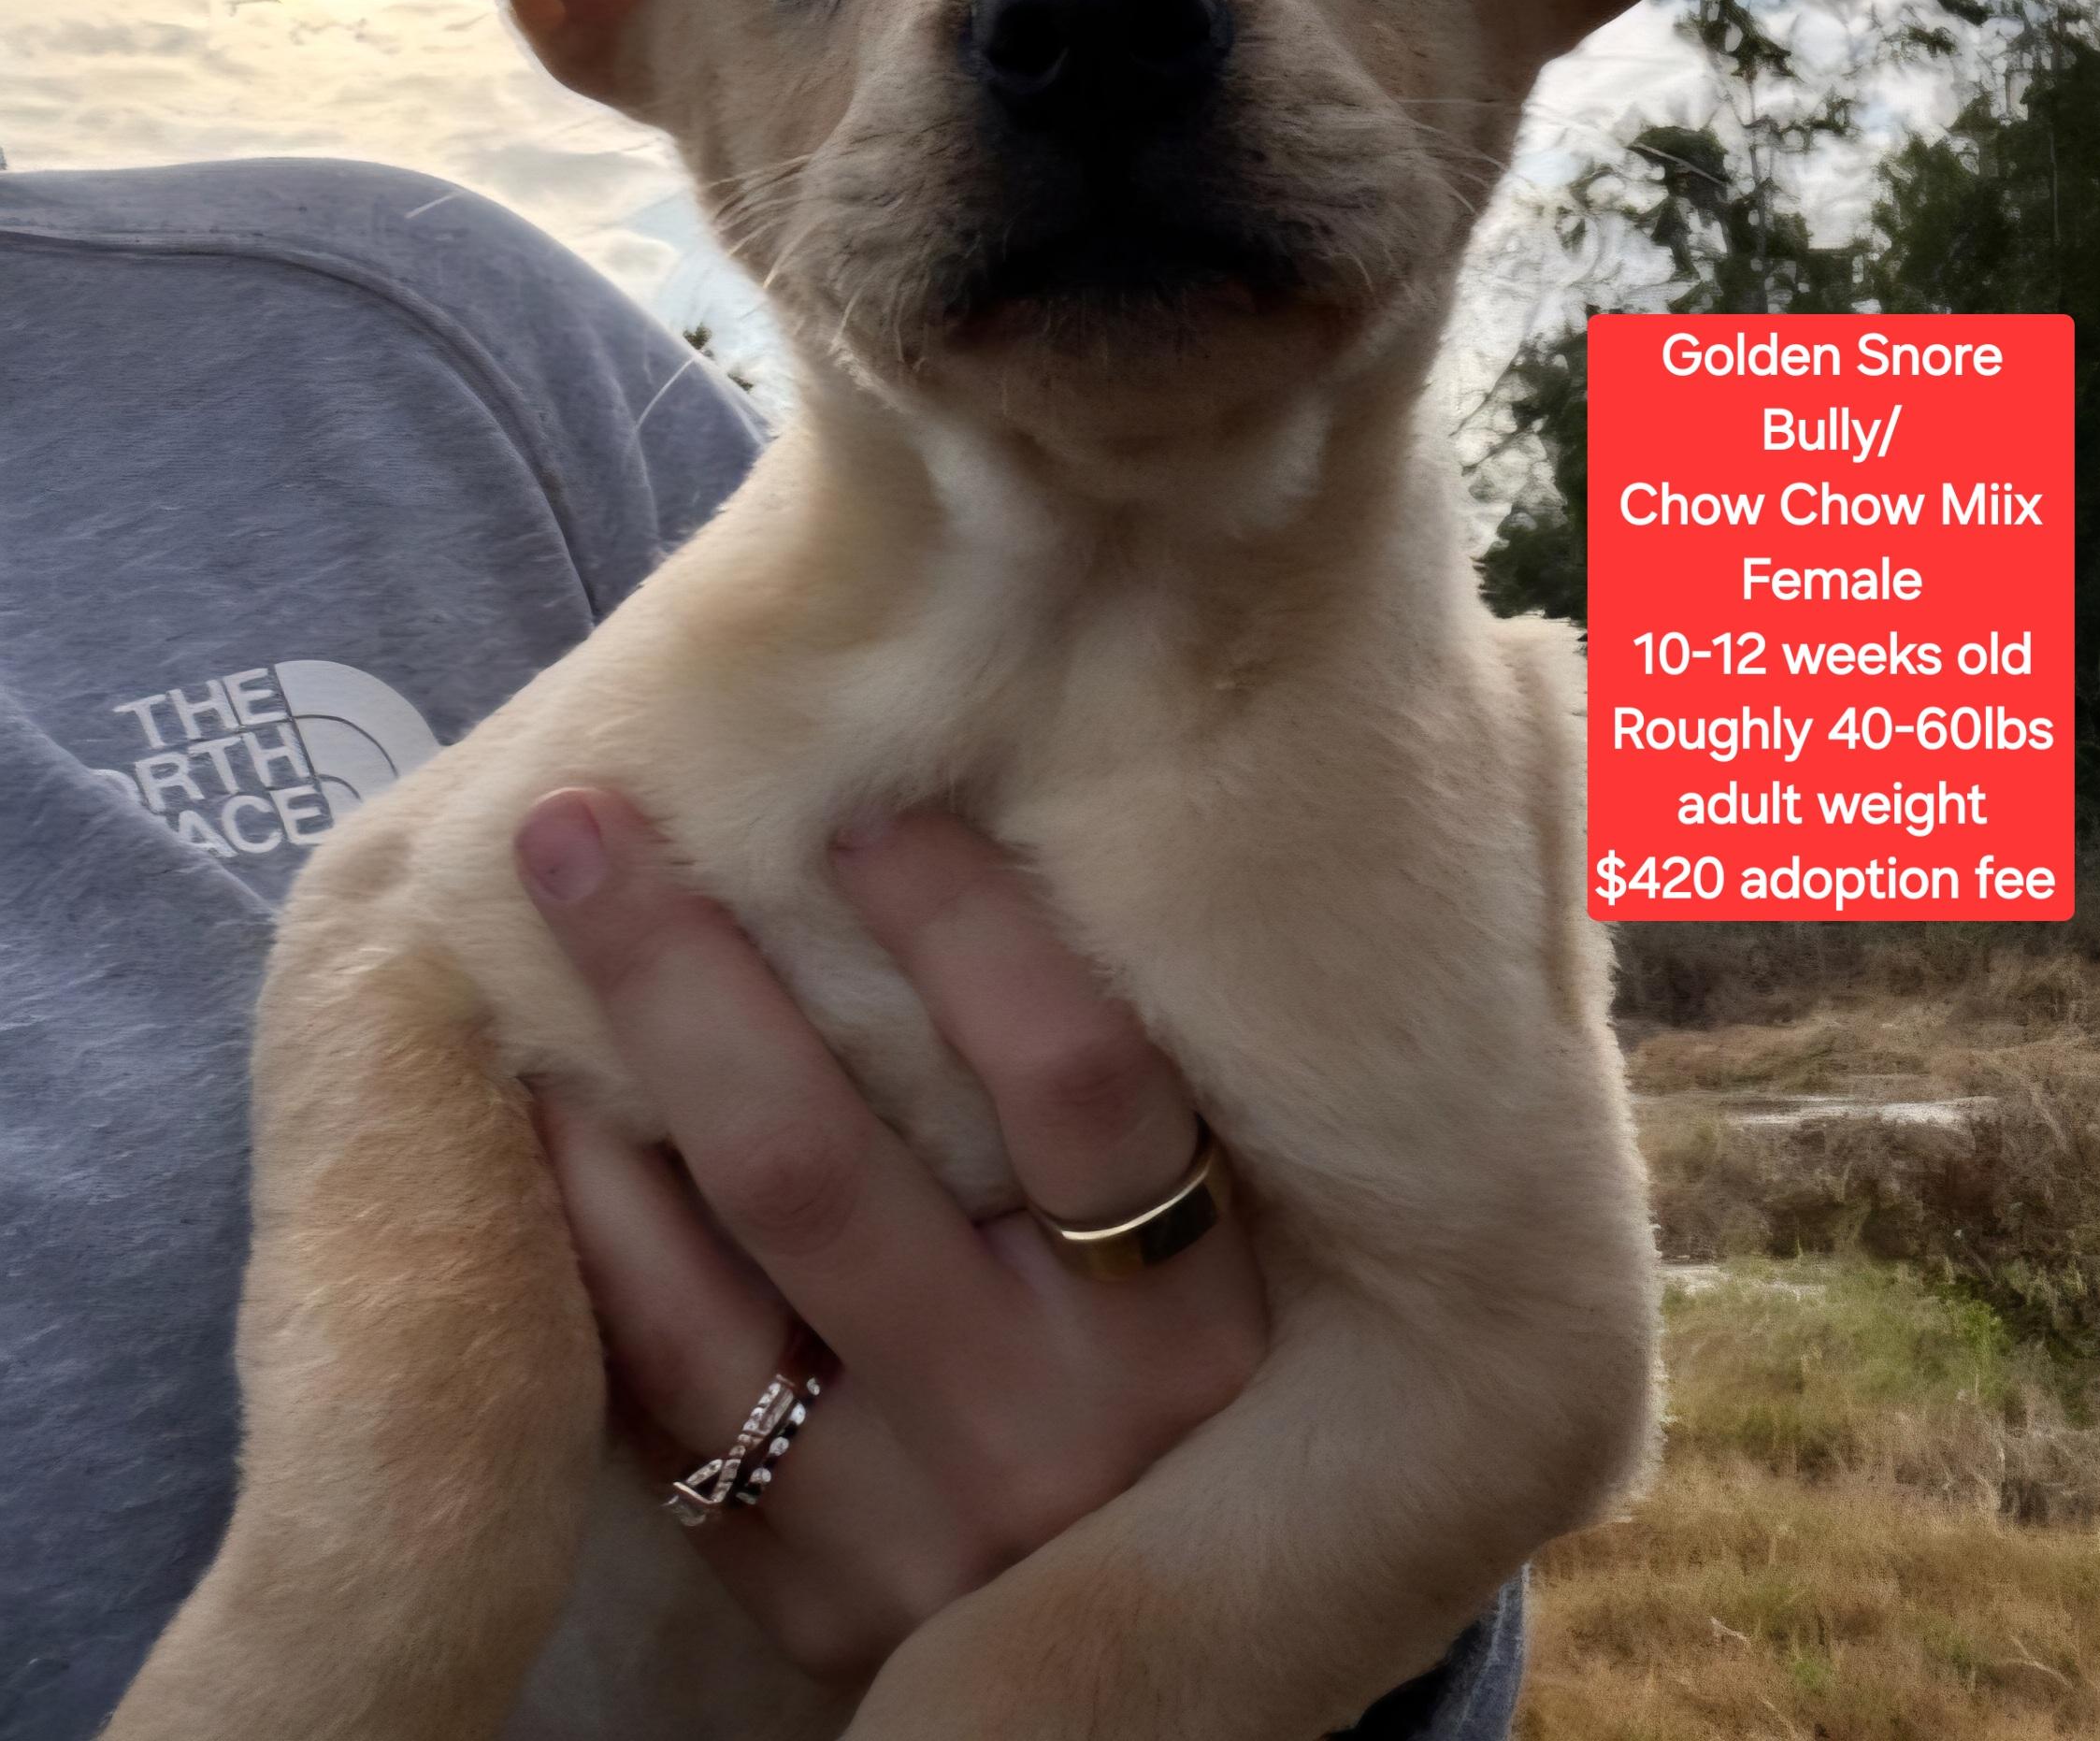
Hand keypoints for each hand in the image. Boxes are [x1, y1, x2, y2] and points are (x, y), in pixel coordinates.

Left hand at [514, 790, 1266, 1696]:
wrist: (1174, 1675)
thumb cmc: (1190, 1383)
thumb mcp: (1221, 1260)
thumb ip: (1129, 1108)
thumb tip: (953, 827)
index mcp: (1191, 1317)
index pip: (1077, 1079)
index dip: (962, 924)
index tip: (861, 803)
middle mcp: (1051, 1426)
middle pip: (817, 1168)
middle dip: (677, 974)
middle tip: (579, 825)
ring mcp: (911, 1529)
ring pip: (699, 1291)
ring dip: (588, 1105)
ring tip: (522, 959)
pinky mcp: (809, 1602)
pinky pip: (655, 1405)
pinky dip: (586, 1250)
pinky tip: (543, 1133)